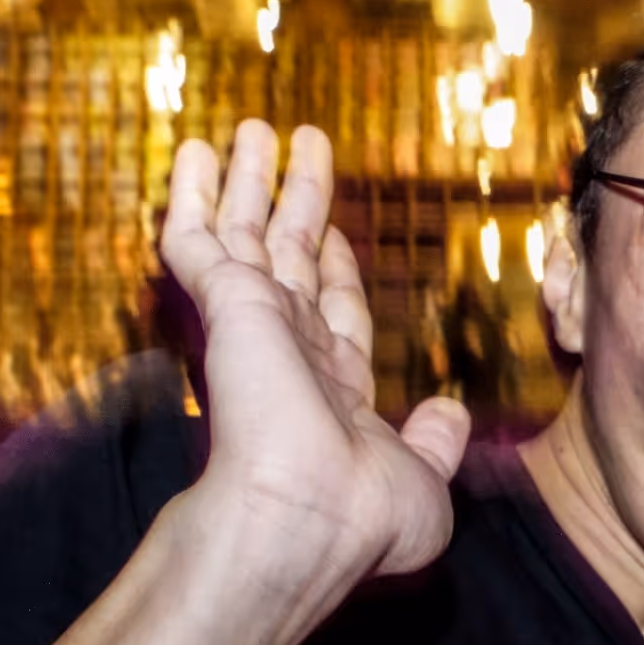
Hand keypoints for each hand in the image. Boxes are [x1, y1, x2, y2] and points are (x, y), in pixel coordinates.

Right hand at [159, 122, 470, 636]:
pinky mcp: (224, 305)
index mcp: (336, 393)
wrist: (308, 517)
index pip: (335, 313)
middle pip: (293, 258)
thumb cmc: (364, 518)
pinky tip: (195, 149)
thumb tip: (449, 410)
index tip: (336, 233)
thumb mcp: (424, 481)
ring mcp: (253, 326)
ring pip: (246, 234)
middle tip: (294, 148)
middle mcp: (291, 353)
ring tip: (251, 126)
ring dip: (248, 180)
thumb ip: (435, 440)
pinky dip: (194, 192)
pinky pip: (199, 237)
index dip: (337, 271)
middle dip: (295, 204)